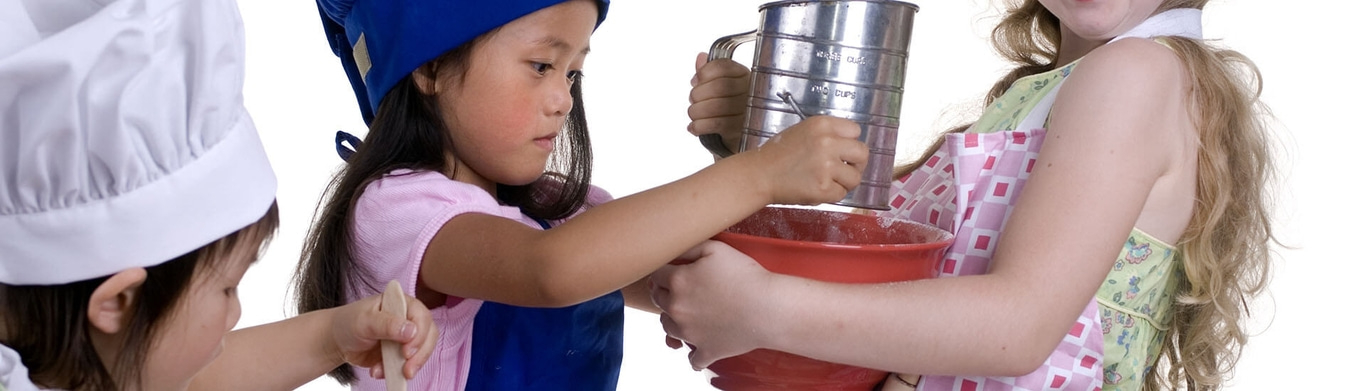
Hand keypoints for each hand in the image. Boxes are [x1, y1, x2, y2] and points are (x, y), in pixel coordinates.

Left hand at [328, 292, 437, 379]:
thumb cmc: (349, 322)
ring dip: (408, 366)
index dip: (420, 335)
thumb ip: (387, 324)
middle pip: (428, 336)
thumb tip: (411, 331)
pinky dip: (395, 372)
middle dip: (420, 355)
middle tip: (407, 370)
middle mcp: (408, 319)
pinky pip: (408, 364)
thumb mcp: (364, 321)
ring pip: (422, 352)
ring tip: (385, 373)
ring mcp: (406, 337)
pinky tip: (378, 371)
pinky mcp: (401, 353)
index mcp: (401, 303)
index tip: (407, 351)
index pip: (422, 316)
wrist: (336, 341)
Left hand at [650, 240, 778, 369]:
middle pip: (658, 300)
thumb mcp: (715, 248)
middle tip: (678, 289)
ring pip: (667, 328)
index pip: (656, 275)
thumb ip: (688, 248)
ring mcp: (689, 333)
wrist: (768, 308)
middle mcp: (677, 309)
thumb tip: (672, 252)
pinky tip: (699, 346)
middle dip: (664, 293)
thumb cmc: (745, 275)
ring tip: (687, 314)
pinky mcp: (706, 351)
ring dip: (673, 320)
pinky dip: (694, 354)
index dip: (662, 270)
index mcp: (677, 282)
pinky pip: (692, 360)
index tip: (669, 270)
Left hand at [688, 52, 750, 153]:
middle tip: (694, 101)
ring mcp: (747, 114)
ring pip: (714, 106)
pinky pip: (714, 124)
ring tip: (695, 115)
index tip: (696, 81)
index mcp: (745, 77)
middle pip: (718, 86)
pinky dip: (698, 126)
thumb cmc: (728, 113)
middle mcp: (749, 94)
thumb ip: (709, 72)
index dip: (704, 73)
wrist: (737, 143)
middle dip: (697, 94)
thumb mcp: (719, 89)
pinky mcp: (740, 132)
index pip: (723, 66)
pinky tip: (695, 127)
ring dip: (695, 111)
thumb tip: (701, 58)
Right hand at [745, 115, 867, 205]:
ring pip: (855, 177)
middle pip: (862, 153)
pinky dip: (832, 195)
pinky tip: (817, 189)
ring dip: (845, 182)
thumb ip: (827, 134)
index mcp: (822, 125)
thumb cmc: (778, 154)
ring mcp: (826, 166)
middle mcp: (827, 143)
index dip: (850, 142)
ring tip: (828, 181)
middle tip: (845, 169)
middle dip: (856, 164)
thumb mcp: (803, 131)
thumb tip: (849, 145)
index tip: (844, 150)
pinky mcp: (823, 188)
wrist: (760, 175)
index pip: (855, 130)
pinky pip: (841, 193)